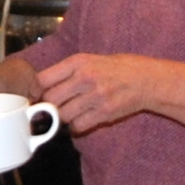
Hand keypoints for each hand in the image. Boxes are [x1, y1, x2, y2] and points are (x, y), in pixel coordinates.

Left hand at [30, 50, 184, 135]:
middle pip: (51, 99)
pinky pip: (78, 125)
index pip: (43, 78)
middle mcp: (85, 78)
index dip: (37, 90)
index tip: (38, 94)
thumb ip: (67, 71)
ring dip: (64, 117)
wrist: (146, 80)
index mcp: (78, 62)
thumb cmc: (116, 68)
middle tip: (56, 106)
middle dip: (50, 105)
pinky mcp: (104, 112)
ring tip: (73, 111)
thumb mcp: (90, 59)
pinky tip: (83, 118)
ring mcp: (95, 96)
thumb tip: (41, 85)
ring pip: (63, 115)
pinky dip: (77, 126)